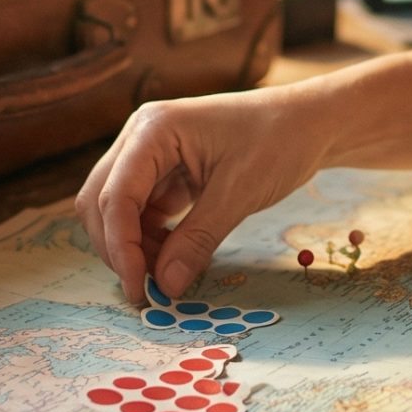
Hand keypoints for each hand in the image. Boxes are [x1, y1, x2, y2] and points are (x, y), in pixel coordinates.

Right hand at [75, 84, 336, 303]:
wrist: (310, 122)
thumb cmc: (280, 141)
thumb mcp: (240, 193)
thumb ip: (198, 240)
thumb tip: (164, 287)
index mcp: (153, 129)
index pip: (115, 195)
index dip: (120, 246)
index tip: (139, 287)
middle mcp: (141, 138)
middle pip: (102, 202)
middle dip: (119, 248)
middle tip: (148, 289)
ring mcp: (150, 154)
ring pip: (117, 210)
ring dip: (133, 246)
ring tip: (166, 275)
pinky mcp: (164, 172)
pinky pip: (141, 212)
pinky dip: (150, 239)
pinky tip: (174, 257)